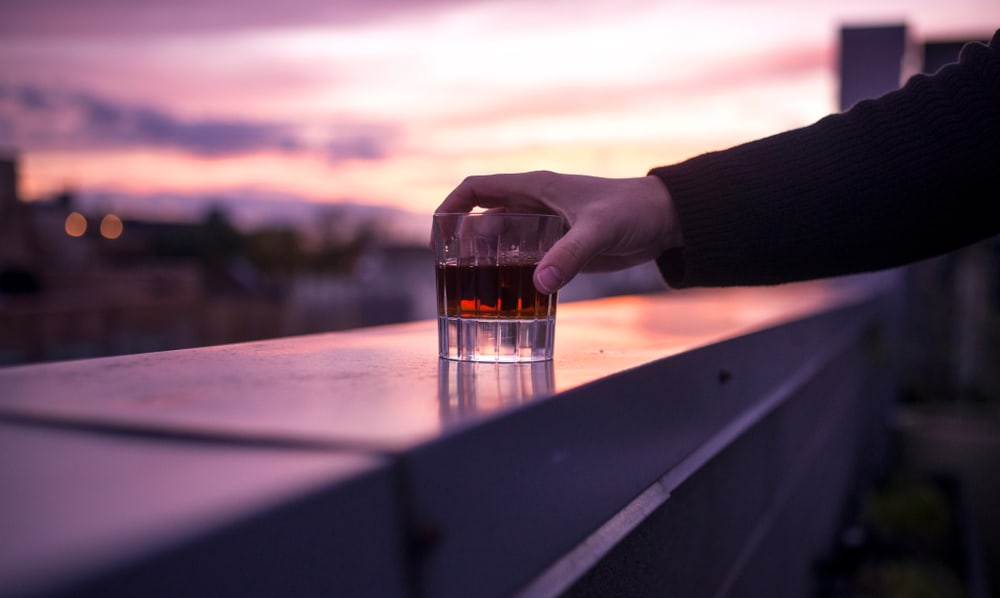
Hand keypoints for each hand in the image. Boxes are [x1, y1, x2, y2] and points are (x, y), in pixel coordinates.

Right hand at [436, 171, 683, 292]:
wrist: (664, 220)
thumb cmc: (633, 210)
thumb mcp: (600, 230)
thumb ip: (570, 255)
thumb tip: (538, 284)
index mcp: (535, 188)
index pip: (477, 189)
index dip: (450, 208)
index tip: (437, 236)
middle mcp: (534, 206)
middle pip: (484, 222)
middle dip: (466, 246)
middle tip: (455, 278)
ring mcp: (546, 228)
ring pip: (503, 244)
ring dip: (488, 264)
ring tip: (476, 292)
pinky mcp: (560, 249)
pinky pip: (526, 262)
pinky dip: (513, 277)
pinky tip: (510, 297)